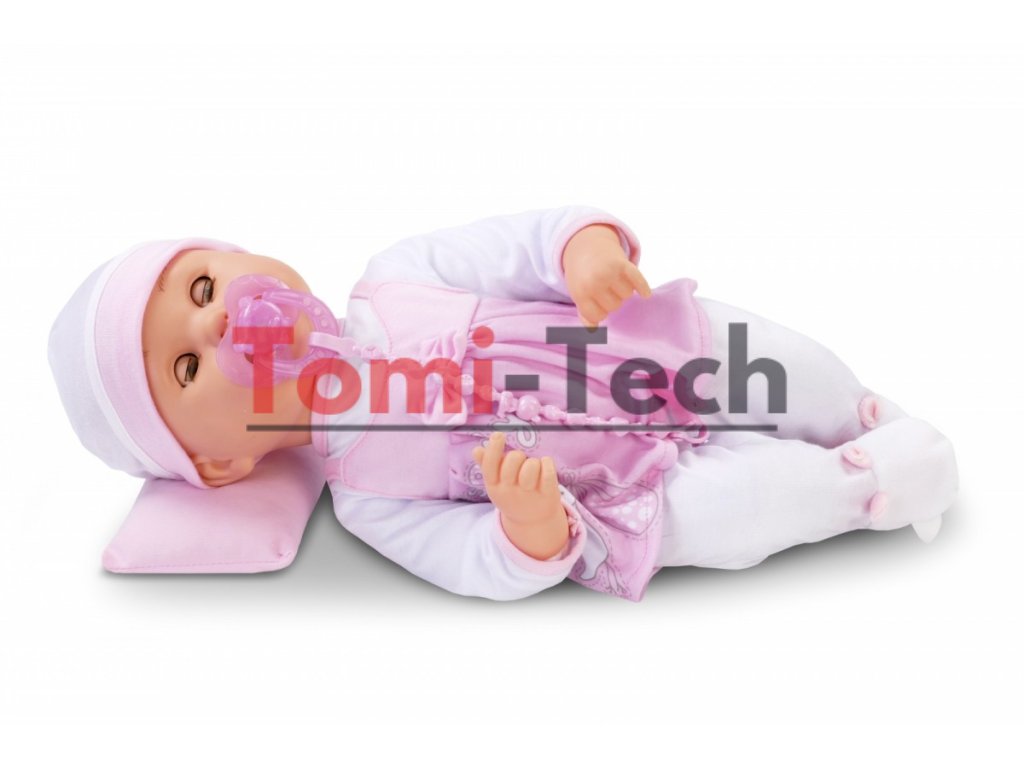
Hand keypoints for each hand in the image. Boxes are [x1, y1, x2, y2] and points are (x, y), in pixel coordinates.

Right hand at [471, 431, 568, 559]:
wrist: (532, 523)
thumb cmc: (511, 494)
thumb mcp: (496, 484)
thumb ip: (487, 465)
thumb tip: (476, 450)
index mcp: (494, 486)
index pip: (490, 465)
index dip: (493, 448)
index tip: (499, 434)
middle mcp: (510, 491)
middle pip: (512, 462)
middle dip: (517, 455)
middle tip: (520, 462)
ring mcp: (529, 494)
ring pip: (531, 466)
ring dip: (533, 462)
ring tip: (533, 468)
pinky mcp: (547, 495)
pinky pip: (548, 473)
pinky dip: (547, 463)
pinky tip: (545, 464)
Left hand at [562, 223, 651, 327]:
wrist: (585, 244)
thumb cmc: (582, 274)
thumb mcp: (577, 292)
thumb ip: (585, 312)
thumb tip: (593, 330)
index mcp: (580, 291)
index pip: (598, 316)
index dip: (599, 312)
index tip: (597, 304)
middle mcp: (594, 282)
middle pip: (614, 306)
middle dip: (612, 300)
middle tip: (606, 289)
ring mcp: (609, 272)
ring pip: (627, 295)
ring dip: (624, 290)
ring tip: (615, 282)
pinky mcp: (622, 263)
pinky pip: (638, 280)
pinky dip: (643, 287)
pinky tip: (645, 294)